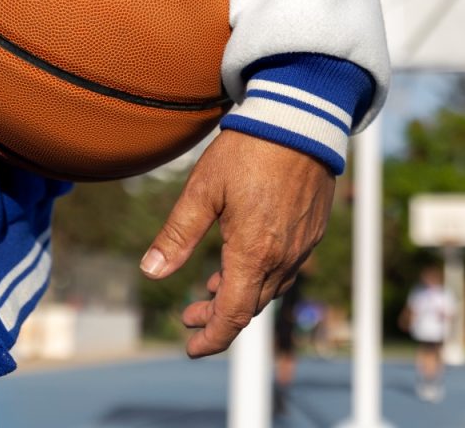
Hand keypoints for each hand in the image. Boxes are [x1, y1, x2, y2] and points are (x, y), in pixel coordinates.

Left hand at [139, 130, 335, 356]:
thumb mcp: (202, 190)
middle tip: (190, 312)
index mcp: (254, 253)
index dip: (211, 337)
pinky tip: (246, 258)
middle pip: (252, 305)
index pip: (233, 315)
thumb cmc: (249, 150)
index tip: (191, 346)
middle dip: (219, 315)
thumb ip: (177, 235)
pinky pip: (288, 266)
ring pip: (271, 286)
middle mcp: (284, 256)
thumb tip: (150, 272)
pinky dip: (263, 274)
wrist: (301, 118)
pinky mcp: (313, 228)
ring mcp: (303, 243)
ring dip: (242, 294)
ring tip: (214, 286)